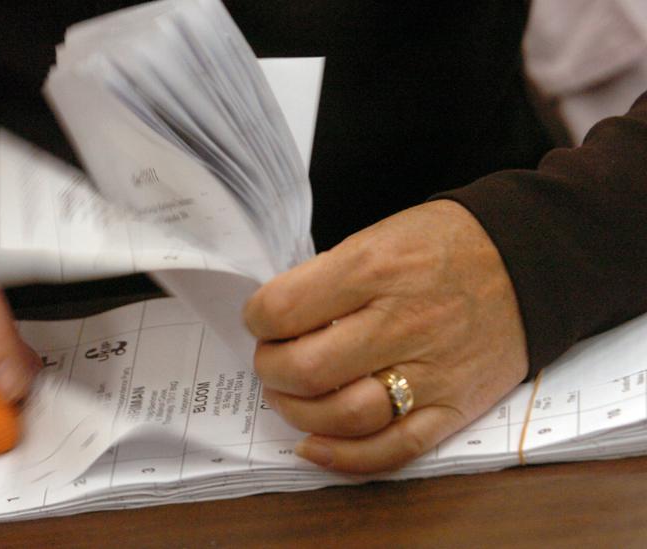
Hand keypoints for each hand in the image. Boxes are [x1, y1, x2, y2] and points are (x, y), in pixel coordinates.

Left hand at [244, 200, 527, 472]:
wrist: (530, 261)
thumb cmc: (444, 244)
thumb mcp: (377, 235)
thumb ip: (326, 278)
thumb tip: (276, 320)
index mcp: (375, 269)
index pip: (283, 310)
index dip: (257, 319)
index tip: (261, 319)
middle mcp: (401, 323)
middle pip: (305, 369)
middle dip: (270, 369)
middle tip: (273, 360)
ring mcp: (431, 372)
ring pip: (341, 416)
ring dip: (298, 413)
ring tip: (292, 396)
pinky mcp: (453, 408)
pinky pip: (391, 449)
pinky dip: (343, 457)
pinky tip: (314, 445)